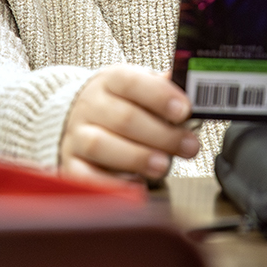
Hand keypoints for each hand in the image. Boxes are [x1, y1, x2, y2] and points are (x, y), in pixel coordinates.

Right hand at [59, 65, 196, 182]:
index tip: (184, 110)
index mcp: (110, 81)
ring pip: (102, 145)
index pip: (132, 82)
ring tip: (163, 165)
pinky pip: (85, 176)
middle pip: (124, 118)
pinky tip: (135, 185)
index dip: (159, 96)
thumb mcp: (140, 88)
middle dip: (161, 135)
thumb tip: (195, 91)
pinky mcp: (71, 162)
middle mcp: (90, 106)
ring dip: (137, 157)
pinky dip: (111, 183)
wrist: (77, 116)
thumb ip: (164, 91)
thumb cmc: (119, 104)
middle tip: (189, 146)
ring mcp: (77, 135)